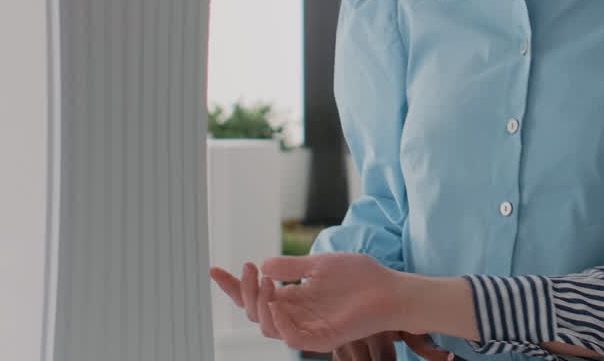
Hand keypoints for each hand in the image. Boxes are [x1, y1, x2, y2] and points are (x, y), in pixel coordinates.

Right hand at [211, 255, 446, 356]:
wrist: (389, 288)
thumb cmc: (360, 276)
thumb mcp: (319, 264)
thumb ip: (291, 266)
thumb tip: (263, 264)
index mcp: (293, 297)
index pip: (255, 295)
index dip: (233, 286)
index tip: (214, 269)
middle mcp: (295, 315)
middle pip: (254, 312)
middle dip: (244, 291)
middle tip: (249, 268)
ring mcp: (307, 329)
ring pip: (266, 326)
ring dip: (260, 303)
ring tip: (266, 281)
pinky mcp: (321, 340)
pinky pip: (291, 338)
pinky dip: (279, 321)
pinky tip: (277, 302)